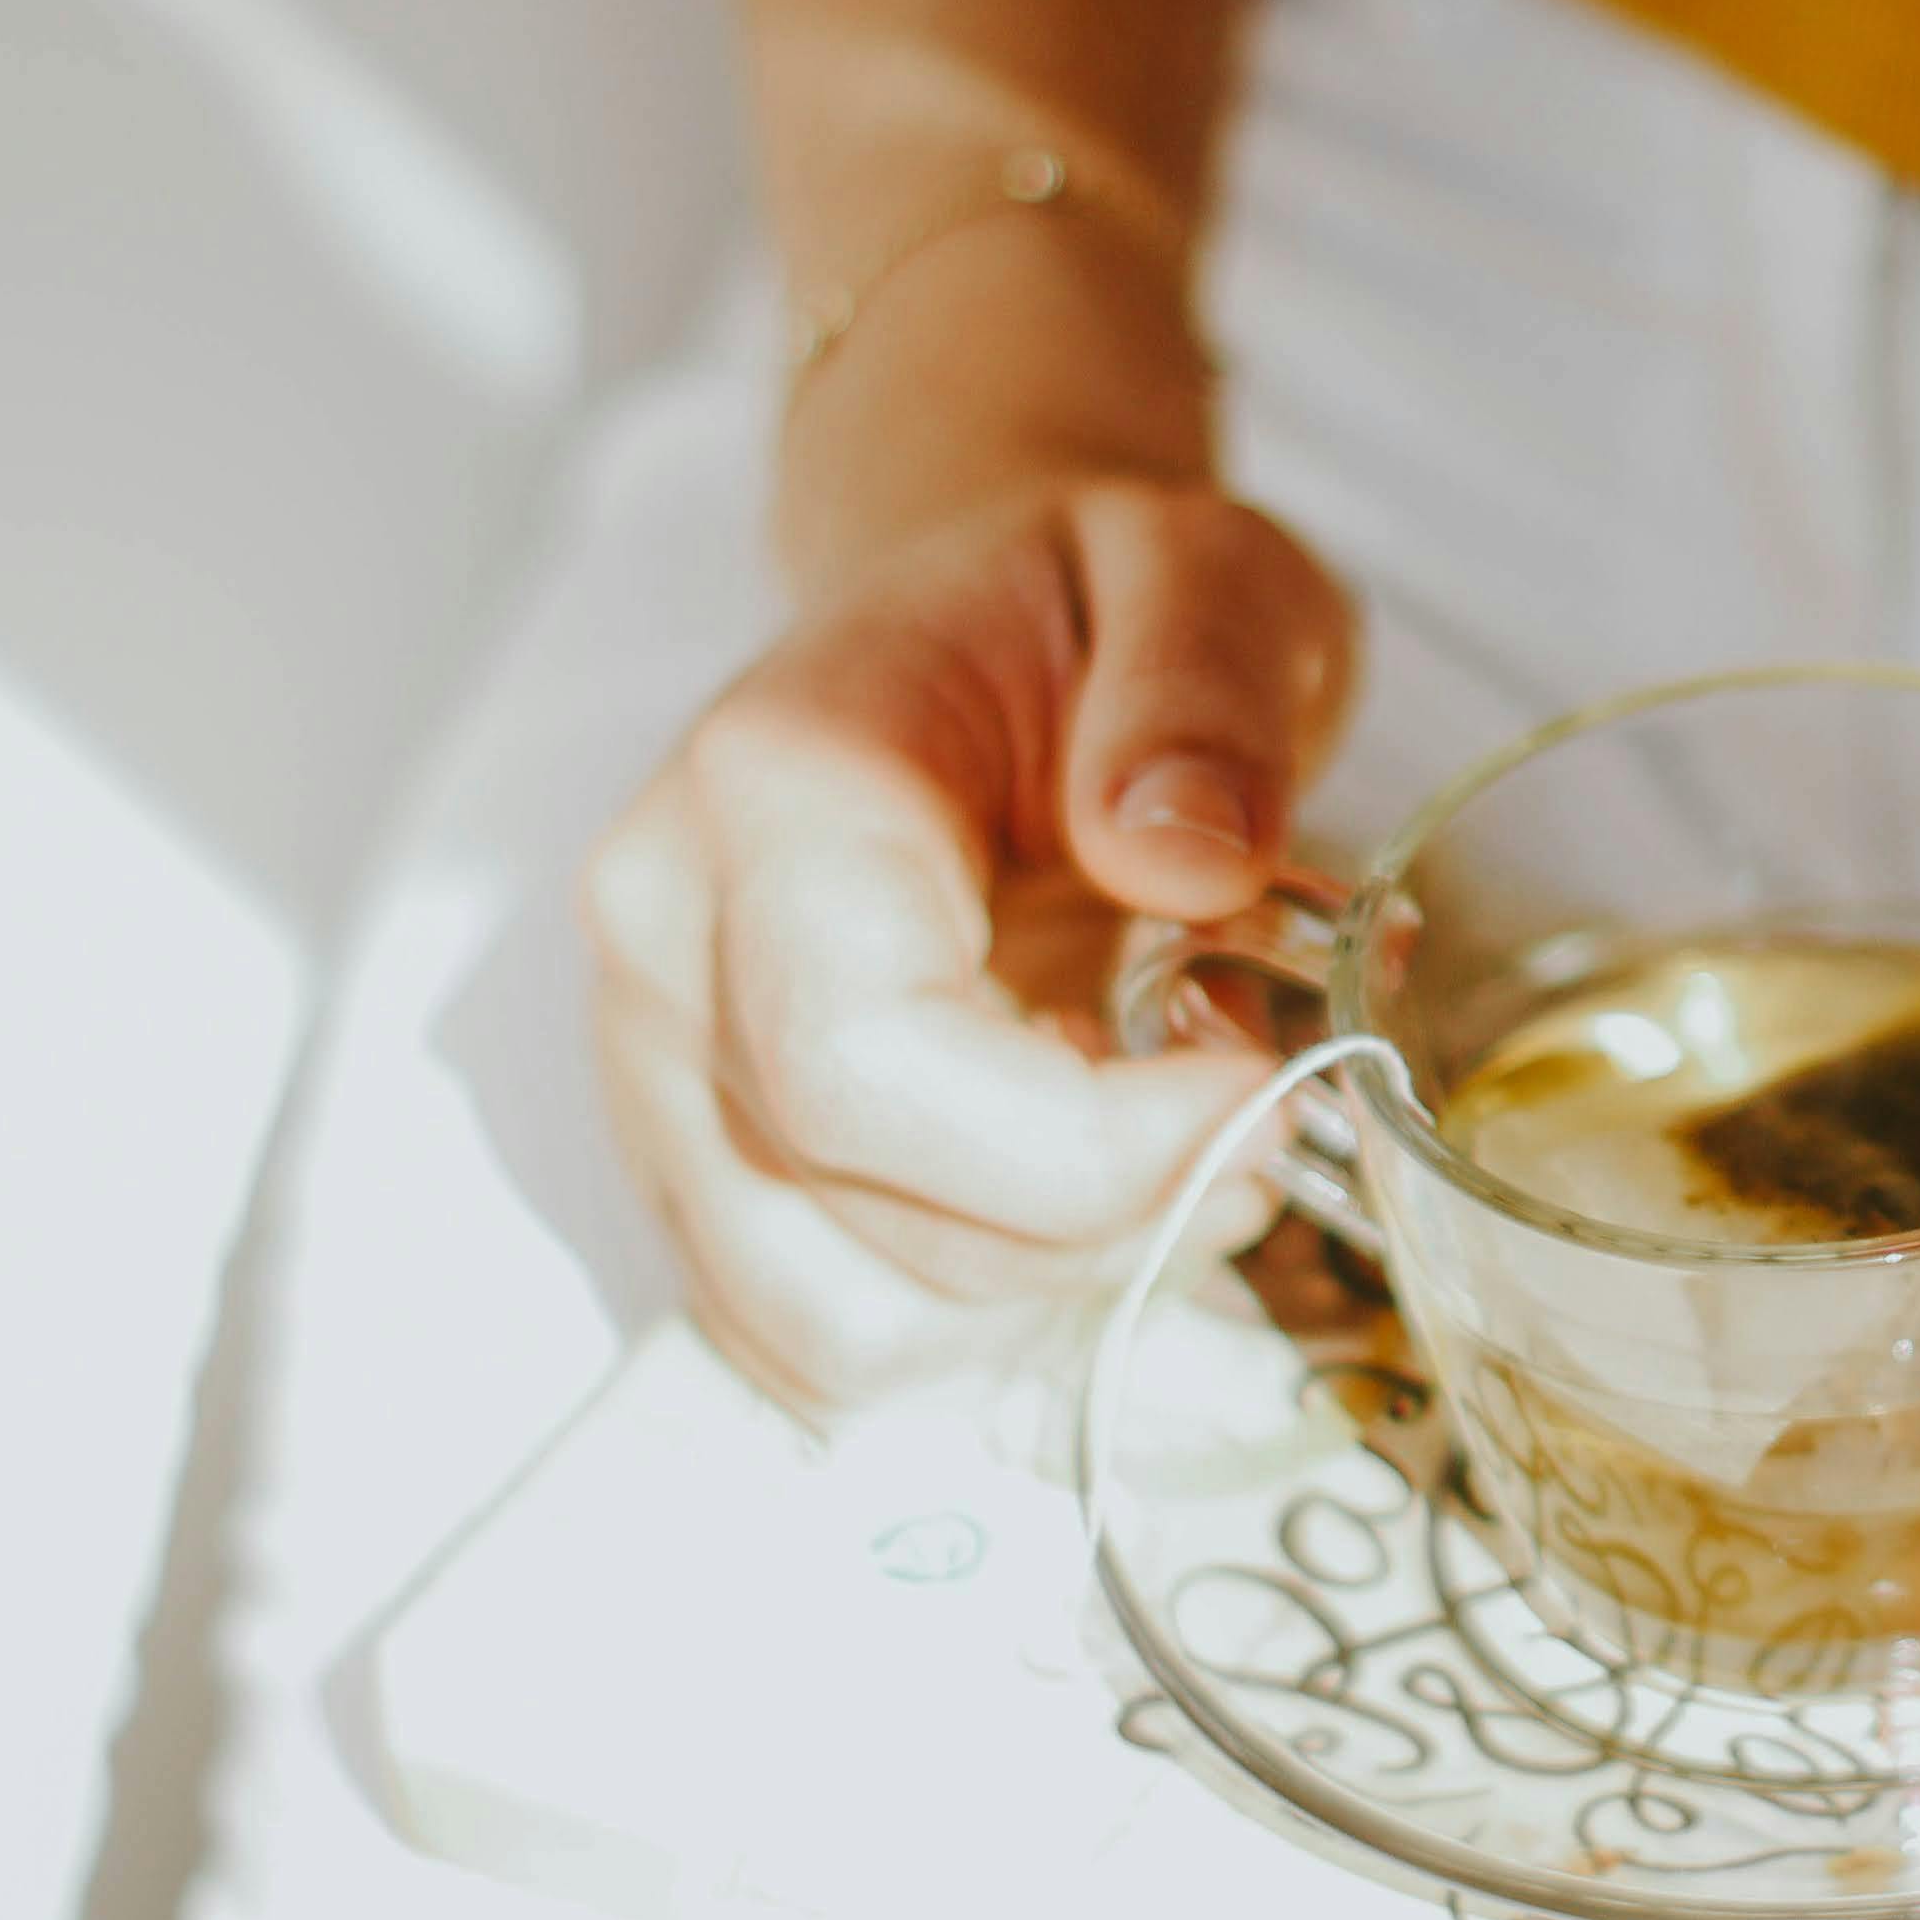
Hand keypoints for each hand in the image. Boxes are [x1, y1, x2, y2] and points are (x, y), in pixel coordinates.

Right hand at [584, 456, 1355, 1411]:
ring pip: (844, 1322)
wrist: (980, 625)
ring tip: (1164, 1149)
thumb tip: (1188, 853)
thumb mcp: (1205, 575)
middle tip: (1256, 1111)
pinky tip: (1072, 1202)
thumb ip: (1202, 692)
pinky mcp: (697, 1163)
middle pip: (870, 1216)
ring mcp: (661, 1068)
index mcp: (775, 787)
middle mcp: (671, 938)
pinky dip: (980, 1325)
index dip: (1087, 1146)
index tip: (1257, 1090)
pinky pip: (820, 1344)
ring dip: (1052, 1288)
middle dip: (1112, 1216)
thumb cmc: (1087, 608)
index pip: (864, 1066)